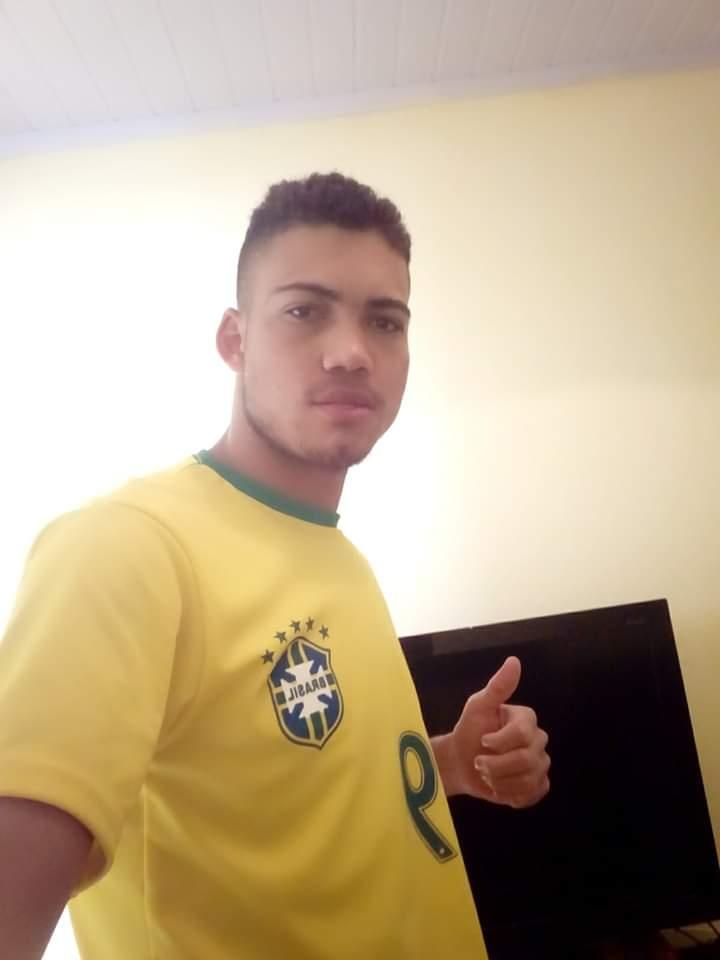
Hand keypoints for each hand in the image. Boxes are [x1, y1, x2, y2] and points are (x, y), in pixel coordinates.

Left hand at [448, 656, 549, 807]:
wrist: (461, 763)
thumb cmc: (469, 731)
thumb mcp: (478, 706)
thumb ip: (498, 687)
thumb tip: (514, 661)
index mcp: (526, 719)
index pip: (522, 734)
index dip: (499, 743)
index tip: (483, 741)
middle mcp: (538, 740)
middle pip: (526, 759)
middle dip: (496, 766)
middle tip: (479, 764)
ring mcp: (541, 764)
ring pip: (529, 780)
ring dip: (500, 782)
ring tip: (486, 775)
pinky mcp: (538, 785)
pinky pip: (534, 794)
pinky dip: (512, 795)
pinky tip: (500, 787)